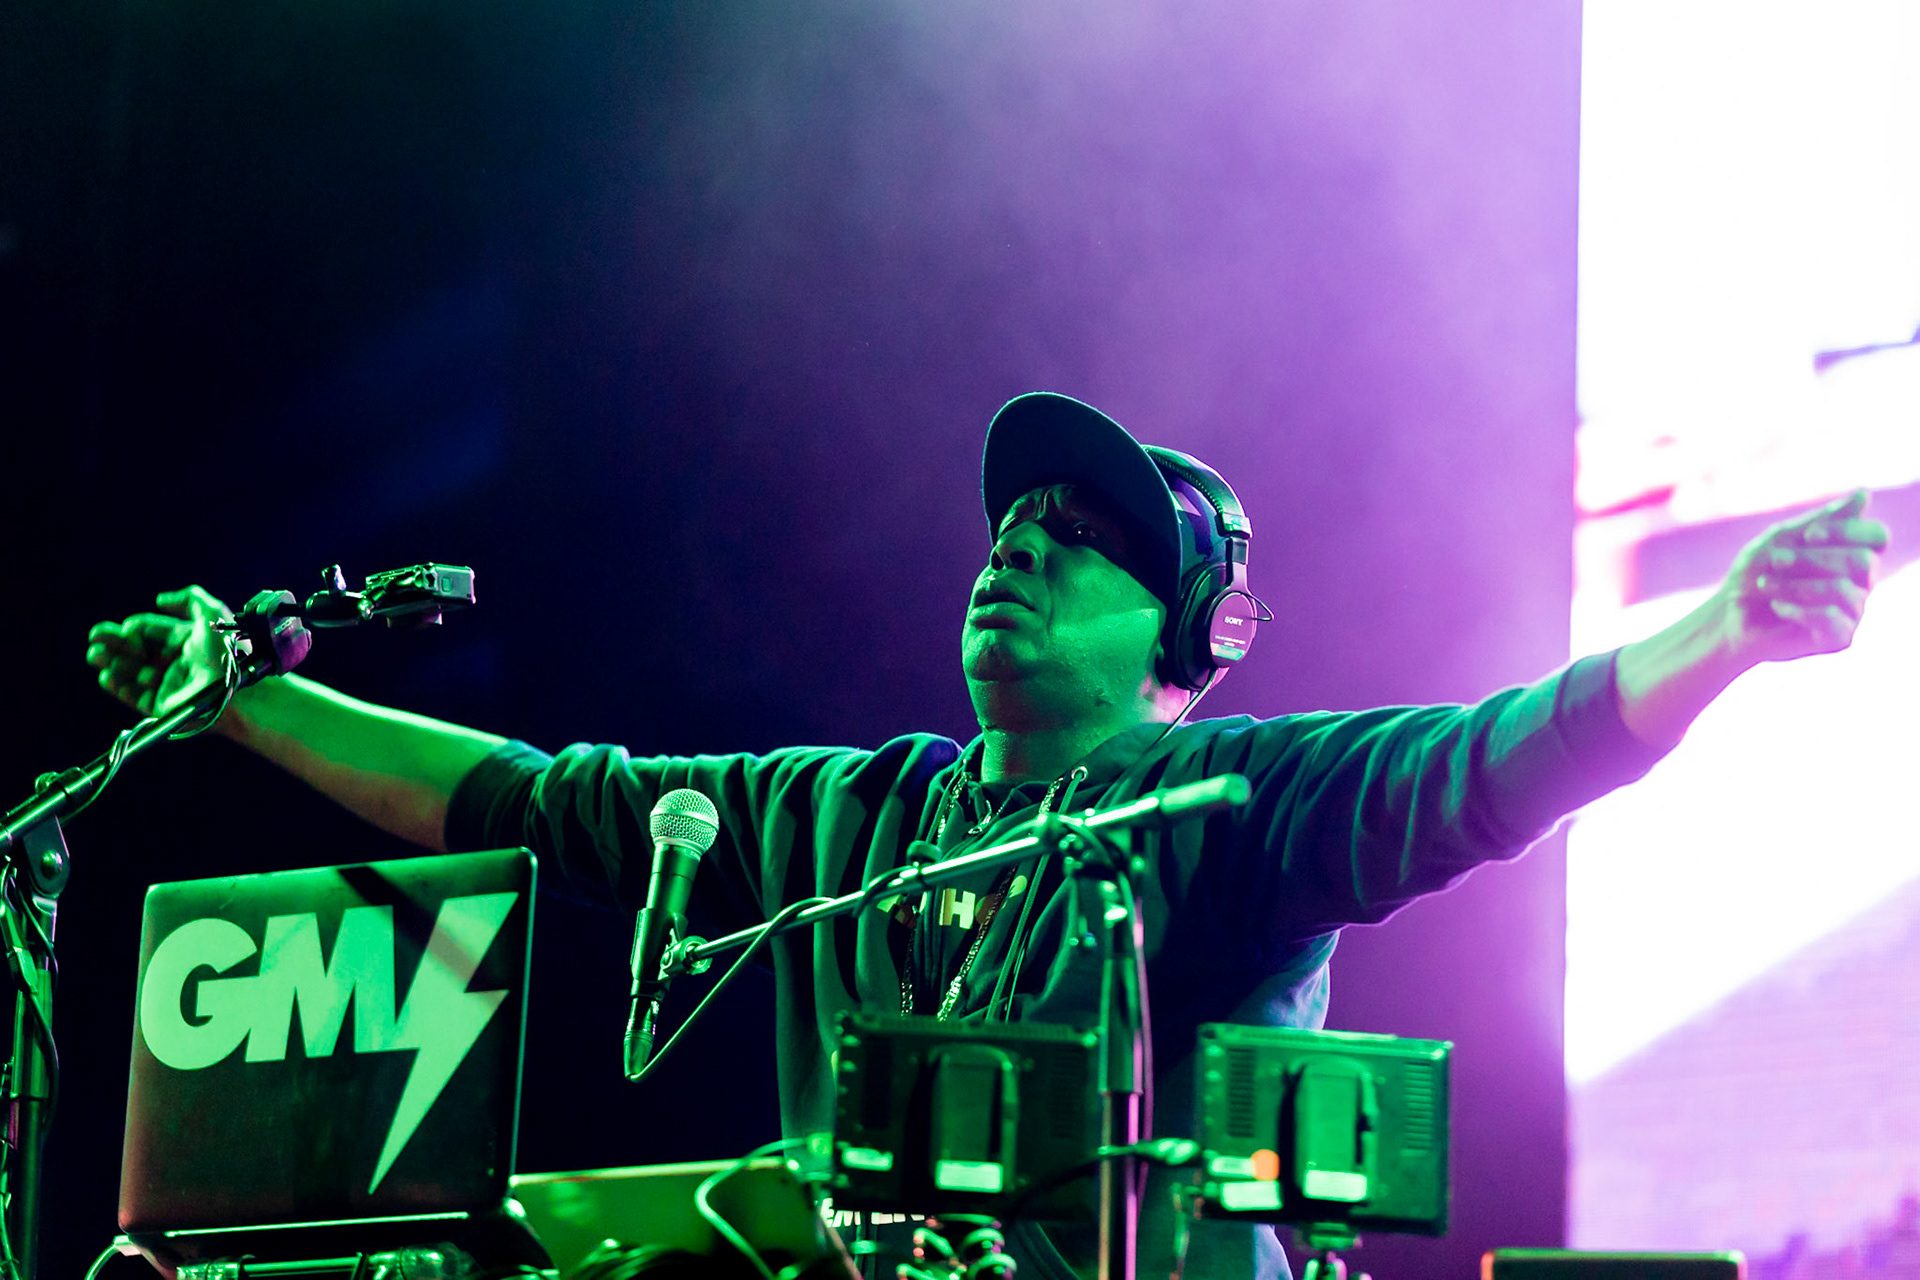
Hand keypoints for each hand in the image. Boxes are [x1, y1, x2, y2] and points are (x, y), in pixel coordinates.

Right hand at [86, 586, 234, 718]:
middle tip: (95, 636)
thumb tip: (161, 599)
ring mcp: (168, 684)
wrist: (235, 688)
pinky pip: (134, 696)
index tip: (126, 627)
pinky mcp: (163, 705)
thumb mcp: (212, 614)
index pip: (153, 631)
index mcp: (187, 642)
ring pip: (132, 672)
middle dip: (115, 643)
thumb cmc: (226, 652)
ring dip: (111, 662)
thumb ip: (190, 598)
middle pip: (138, 651)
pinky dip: (118, 686)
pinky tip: (105, 675)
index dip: (137, 628)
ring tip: (94, 654)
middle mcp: (176, 663)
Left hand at [1718, 489, 1889, 664]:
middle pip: (1863, 562)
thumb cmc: (1755, 572)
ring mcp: (1853, 611)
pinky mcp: (1840, 638)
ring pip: (1843, 590)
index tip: (1809, 535)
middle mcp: (1861, 582)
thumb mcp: (1782, 539)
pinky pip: (1832, 619)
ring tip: (1764, 584)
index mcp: (1852, 553)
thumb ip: (1823, 519)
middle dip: (1813, 558)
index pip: (1877, 537)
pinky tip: (1777, 606)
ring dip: (1796, 584)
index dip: (1848, 532)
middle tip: (1776, 560)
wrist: (1729, 616)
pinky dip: (1798, 609)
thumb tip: (1864, 494)